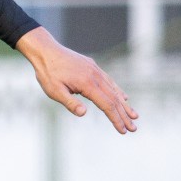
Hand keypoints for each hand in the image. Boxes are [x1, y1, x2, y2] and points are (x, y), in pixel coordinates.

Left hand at [16, 27, 138, 133]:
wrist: (45, 50)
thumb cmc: (47, 73)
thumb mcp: (54, 91)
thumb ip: (70, 103)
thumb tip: (84, 113)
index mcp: (87, 84)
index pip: (107, 105)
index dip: (116, 119)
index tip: (123, 130)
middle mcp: (95, 76)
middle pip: (114, 99)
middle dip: (124, 115)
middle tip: (134, 129)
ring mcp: (95, 70)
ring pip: (114, 90)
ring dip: (124, 104)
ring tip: (134, 116)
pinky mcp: (92, 67)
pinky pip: (109, 81)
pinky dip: (118, 91)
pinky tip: (123, 97)